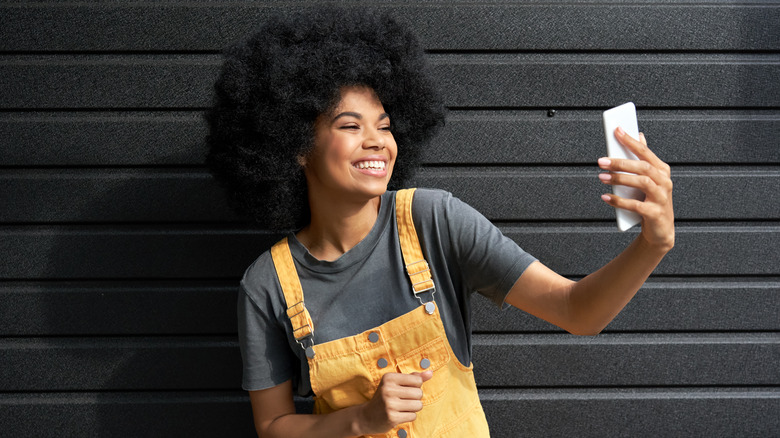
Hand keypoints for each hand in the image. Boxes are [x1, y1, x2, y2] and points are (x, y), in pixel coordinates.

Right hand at [356, 371, 432, 434]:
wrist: (366, 416)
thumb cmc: (385, 397)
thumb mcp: (396, 384)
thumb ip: (413, 377)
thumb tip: (430, 373)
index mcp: (389, 377)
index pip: (417, 380)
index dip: (416, 386)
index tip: (404, 389)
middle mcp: (388, 389)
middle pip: (419, 393)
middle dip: (415, 398)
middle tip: (403, 400)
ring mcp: (389, 404)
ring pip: (418, 405)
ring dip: (414, 408)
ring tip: (402, 408)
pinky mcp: (392, 417)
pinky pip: (413, 416)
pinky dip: (409, 416)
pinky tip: (399, 415)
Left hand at [598, 127, 674, 251]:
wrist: (660, 230)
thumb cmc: (650, 201)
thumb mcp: (648, 180)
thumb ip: (643, 159)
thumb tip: (639, 135)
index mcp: (662, 171)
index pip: (645, 152)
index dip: (631, 141)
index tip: (617, 130)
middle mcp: (665, 182)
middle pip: (642, 167)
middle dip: (621, 162)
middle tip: (601, 161)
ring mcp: (662, 198)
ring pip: (642, 183)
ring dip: (620, 179)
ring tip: (601, 177)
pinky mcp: (655, 214)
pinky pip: (636, 205)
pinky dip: (619, 201)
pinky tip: (606, 197)